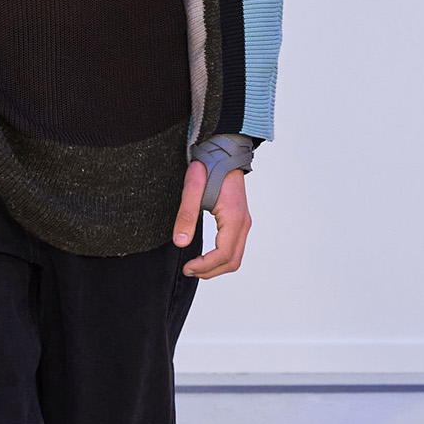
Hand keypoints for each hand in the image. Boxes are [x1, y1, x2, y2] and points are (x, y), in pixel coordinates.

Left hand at [172, 163, 250, 278]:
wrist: (224, 152)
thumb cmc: (209, 166)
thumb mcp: (192, 188)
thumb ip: (186, 215)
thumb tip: (180, 242)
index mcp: (234, 218)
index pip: (223, 254)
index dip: (205, 266)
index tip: (187, 268)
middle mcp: (243, 223)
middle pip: (232, 261)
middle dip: (210, 271)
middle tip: (188, 270)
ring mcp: (244, 223)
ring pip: (235, 257)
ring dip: (216, 267)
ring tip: (195, 266)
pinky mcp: (240, 221)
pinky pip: (235, 248)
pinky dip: (221, 259)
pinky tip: (205, 257)